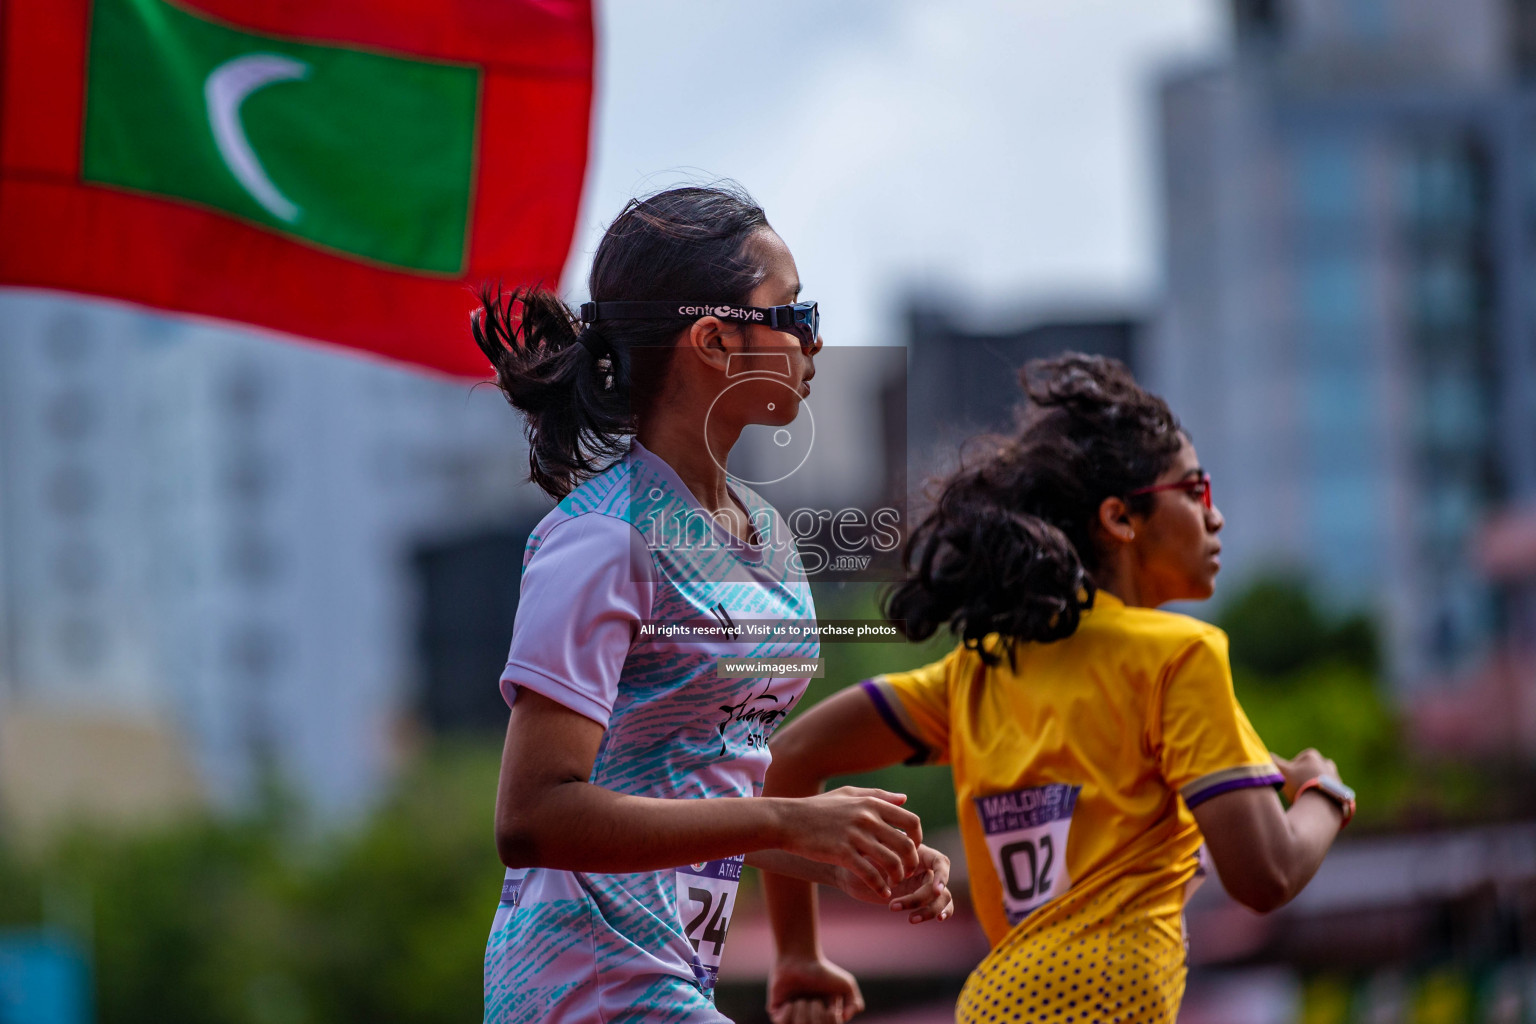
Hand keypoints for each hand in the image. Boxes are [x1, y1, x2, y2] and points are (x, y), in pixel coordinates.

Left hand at [768, 955, 863, 1023]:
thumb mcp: (846, 986)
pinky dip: (790, 1011)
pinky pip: (783, 1023)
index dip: (831, 1020)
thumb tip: (844, 1017)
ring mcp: (793, 1021)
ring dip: (803, 1011)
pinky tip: (791, 1002)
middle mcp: (810, 1023)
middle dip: (817, 1015)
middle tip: (814, 1001)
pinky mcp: (778, 1015)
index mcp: (826, 1021)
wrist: (800, 959)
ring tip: (802, 1000)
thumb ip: (854, 1004)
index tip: (832, 1007)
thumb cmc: (823, 972)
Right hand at [777, 787, 921, 897]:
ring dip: (897, 877)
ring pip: (891, 862)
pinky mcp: (842, 853)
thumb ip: (878, 795)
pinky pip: (870, 874)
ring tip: (893, 883)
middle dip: (911, 862)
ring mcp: (855, 836)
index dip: (917, 838)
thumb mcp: (848, 794)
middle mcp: (867, 818)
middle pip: (906, 844)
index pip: (911, 821)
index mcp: (872, 804)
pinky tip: (882, 893)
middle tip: (906, 872)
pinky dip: (880, 887)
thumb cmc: (818, 808)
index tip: (912, 849)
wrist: (787, 820)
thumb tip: (904, 799)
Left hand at [834, 844, 953, 922]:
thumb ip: (884, 858)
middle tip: (893, 906)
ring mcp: (923, 883)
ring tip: (910, 919)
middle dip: (920, 899)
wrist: (851, 872)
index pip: (940, 862)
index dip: (941, 876)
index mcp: (917, 852)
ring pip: (942, 898)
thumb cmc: (859, 858)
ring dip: (929, 910)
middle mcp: (924, 867)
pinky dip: (944, 912)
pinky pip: (939, 905)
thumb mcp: (870, 855)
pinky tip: (938, 919)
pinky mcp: (920, 899)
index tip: (935, 890)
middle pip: (938, 885)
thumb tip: (898, 866)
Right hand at [1272, 748, 1339, 803]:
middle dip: (1304, 777)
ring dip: (1315, 787)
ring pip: (1321, 780)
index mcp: (1312, 756)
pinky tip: (1316, 804)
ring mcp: (1336, 778)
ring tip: (1307, 798)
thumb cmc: (1301, 785)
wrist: (1324, 804)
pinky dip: (1323, 797)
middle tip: (1297, 789)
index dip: (1290, 770)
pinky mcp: (1343, 792)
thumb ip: (1271, 761)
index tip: (1288, 781)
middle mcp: (1326, 764)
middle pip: (1311, 769)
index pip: (1298, 759)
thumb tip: (1261, 755)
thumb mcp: (1282, 772)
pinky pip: (1330, 792)